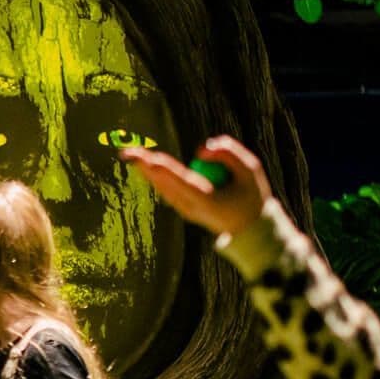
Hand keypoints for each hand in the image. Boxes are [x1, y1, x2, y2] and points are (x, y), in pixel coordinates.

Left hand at [119, 135, 271, 236]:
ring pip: (161, 187)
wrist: (249, 229)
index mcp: (209, 202)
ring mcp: (185, 210)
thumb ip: (230, 153)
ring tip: (130, 154)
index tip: (152, 161)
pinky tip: (143, 164)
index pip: (185, 183)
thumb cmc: (252, 197)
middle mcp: (191, 208)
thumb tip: (200, 150)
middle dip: (147, 167)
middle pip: (165, 184)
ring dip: (147, 170)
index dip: (167, 171)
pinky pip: (166, 188)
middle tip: (127, 152)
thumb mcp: (251, 170)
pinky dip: (156, 176)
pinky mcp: (182, 207)